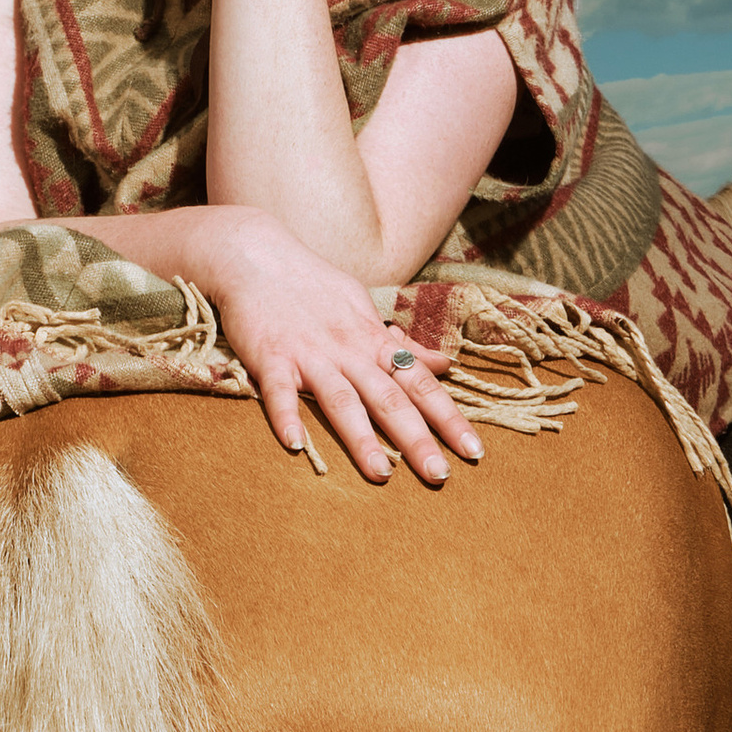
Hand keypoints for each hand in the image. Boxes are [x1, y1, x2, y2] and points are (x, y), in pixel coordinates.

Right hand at [199, 210, 479, 488]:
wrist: (257, 256)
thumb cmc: (314, 286)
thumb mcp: (364, 310)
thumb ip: (401, 344)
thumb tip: (445, 364)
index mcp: (373, 341)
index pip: (420, 383)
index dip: (448, 417)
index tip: (474, 450)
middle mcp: (348, 350)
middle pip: (389, 397)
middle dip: (416, 438)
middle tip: (440, 476)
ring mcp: (309, 354)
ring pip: (340, 399)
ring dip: (360, 438)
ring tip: (381, 474)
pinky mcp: (270, 356)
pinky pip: (278, 390)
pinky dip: (287, 416)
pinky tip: (295, 446)